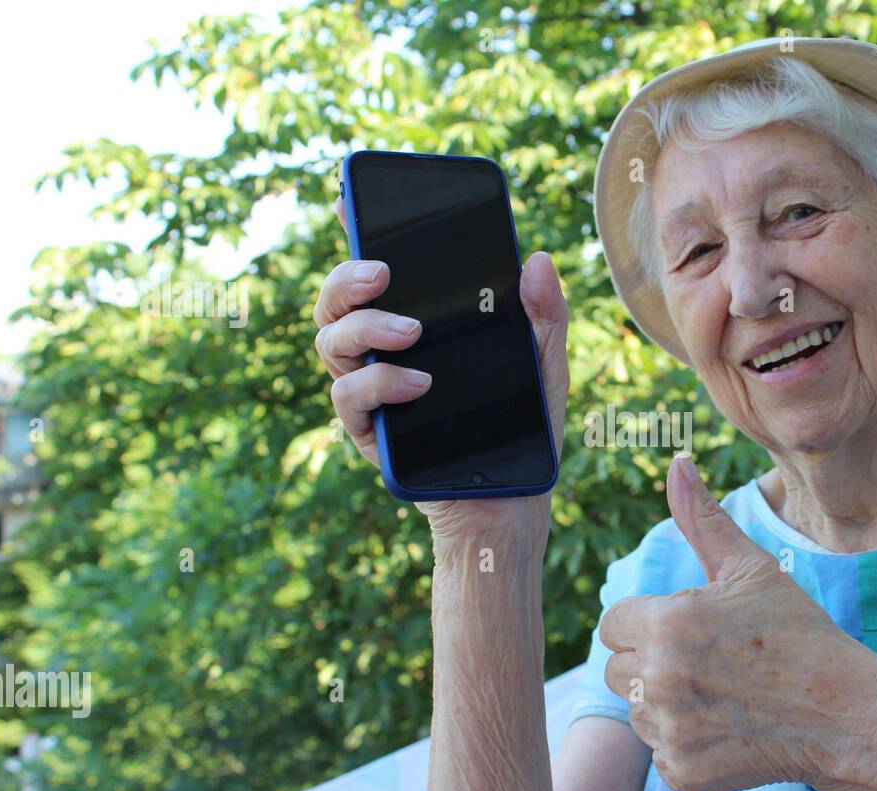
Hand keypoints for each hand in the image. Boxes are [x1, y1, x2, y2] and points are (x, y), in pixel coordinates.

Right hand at [312, 196, 569, 547]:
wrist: (511, 501)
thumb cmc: (524, 429)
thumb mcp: (546, 365)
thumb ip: (543, 314)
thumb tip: (536, 260)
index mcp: (421, 326)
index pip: (379, 274)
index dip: (358, 233)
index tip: (352, 202)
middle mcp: (386, 352)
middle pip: (338, 301)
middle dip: (348, 275)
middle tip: (383, 271)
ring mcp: (373, 390)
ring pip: (331, 341)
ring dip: (364, 326)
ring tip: (409, 332)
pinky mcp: (369, 432)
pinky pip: (347, 397)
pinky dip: (377, 385)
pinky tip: (415, 384)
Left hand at [600, 453, 876, 790]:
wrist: (848, 716)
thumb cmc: (799, 634)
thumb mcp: (752, 571)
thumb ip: (703, 520)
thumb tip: (675, 462)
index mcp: (668, 623)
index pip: (614, 624)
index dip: (650, 624)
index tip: (691, 631)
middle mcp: (660, 679)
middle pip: (617, 669)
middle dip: (652, 664)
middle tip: (710, 664)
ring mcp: (670, 731)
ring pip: (636, 713)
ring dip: (667, 706)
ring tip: (723, 696)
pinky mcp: (683, 774)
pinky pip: (660, 754)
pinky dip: (687, 746)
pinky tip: (730, 730)